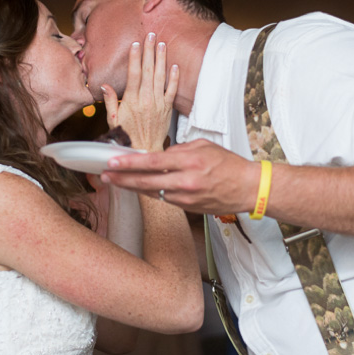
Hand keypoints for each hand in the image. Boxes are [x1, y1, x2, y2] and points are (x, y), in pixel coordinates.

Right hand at [100, 33, 178, 151]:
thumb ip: (110, 101)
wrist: (145, 151)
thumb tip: (104, 85)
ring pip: (160, 77)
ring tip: (162, 44)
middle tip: (151, 35)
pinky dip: (174, 77)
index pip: (134, 74)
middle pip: (148, 70)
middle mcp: (146, 100)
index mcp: (131, 100)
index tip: (136, 44)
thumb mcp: (112, 119)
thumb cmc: (126, 136)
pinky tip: (174, 65)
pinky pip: (172, 90)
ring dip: (161, 59)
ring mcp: (158, 103)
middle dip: (149, 51)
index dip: (135, 58)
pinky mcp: (167, 109)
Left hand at [101, 138, 259, 215]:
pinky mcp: (189, 208)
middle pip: (146, 182)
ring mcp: (187, 198)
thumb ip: (180, 149)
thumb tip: (160, 153)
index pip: (151, 162)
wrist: (249, 188)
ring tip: (117, 181)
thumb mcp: (204, 146)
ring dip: (134, 187)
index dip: (128, 164)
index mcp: (189, 162)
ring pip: (152, 193)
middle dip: (122, 179)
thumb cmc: (229, 165)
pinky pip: (165, 200)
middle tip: (104, 176)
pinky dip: (152, 193)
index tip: (111, 162)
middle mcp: (186, 181)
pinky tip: (141, 188)